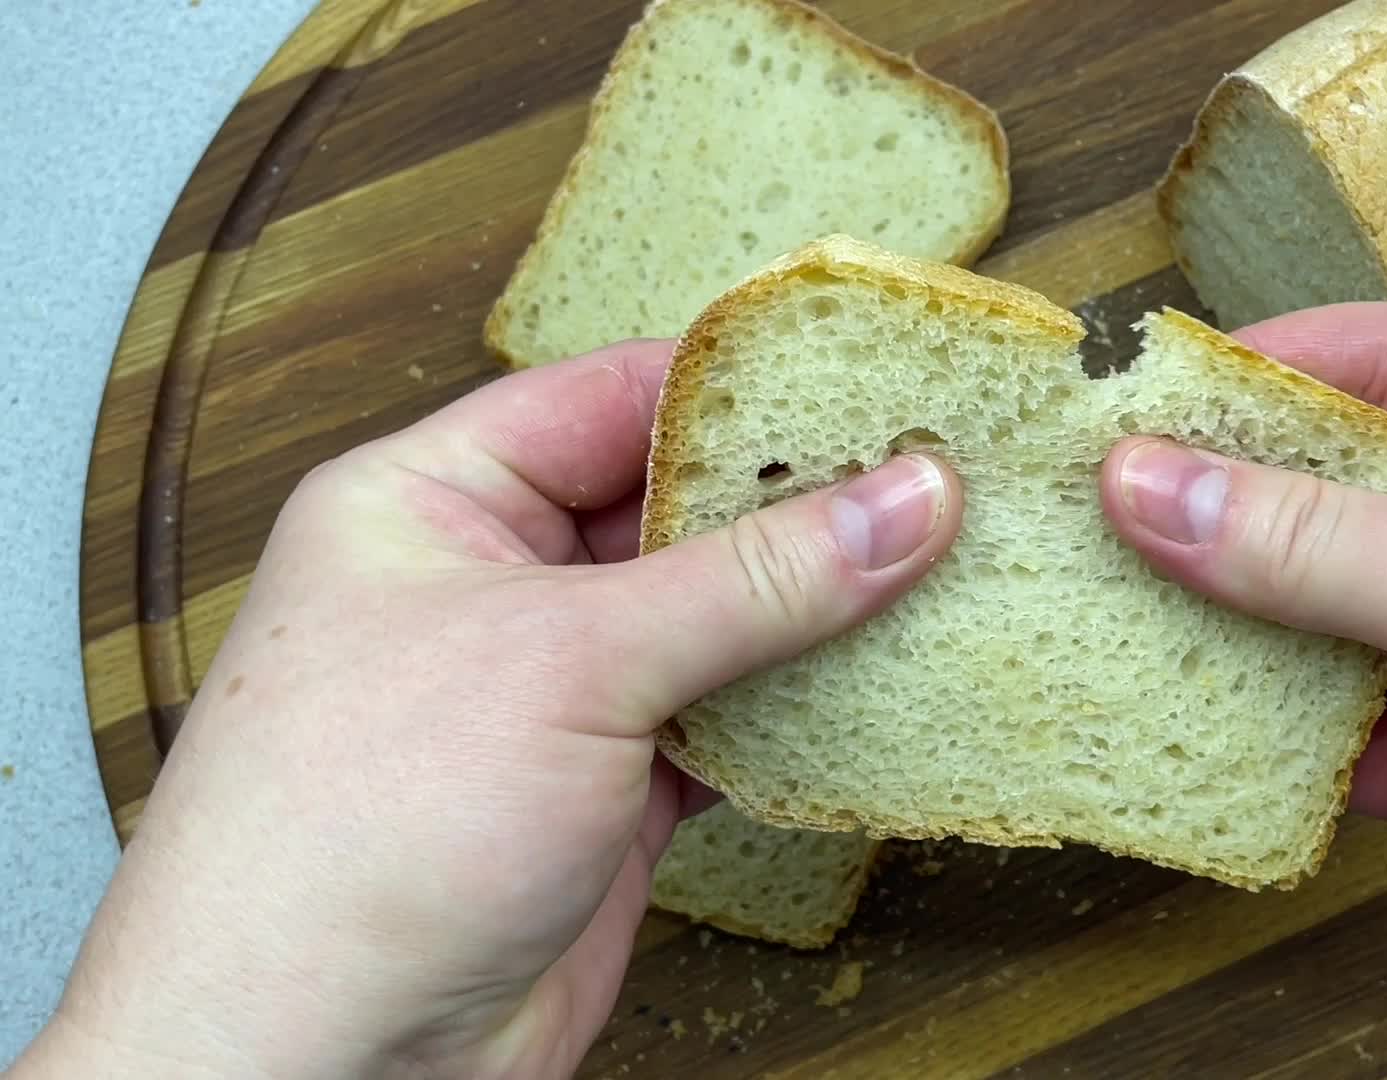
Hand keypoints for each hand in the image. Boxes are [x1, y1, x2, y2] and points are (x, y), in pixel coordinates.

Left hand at [14, 341, 959, 1078]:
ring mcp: (552, 698)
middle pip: (673, 510)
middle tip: (935, 475)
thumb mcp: (571, 661)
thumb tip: (906, 498)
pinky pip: (726, 725)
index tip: (869, 373)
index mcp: (431, 503)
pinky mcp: (606, 796)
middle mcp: (490, 588)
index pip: (607, 396)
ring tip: (938, 570)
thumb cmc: (363, 832)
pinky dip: (797, 715)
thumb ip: (753, 580)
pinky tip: (878, 691)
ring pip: (712, 623)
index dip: (739, 384)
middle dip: (797, 504)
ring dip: (812, 614)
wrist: (320, 1066)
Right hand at [1100, 303, 1386, 1078]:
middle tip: (1110, 488)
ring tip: (1115, 588)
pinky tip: (1188, 704)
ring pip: (1327, 609)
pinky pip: (1327, 723)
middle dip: (1237, 491)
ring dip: (1233, 609)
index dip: (1289, 364)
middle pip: (1355, 487)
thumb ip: (1321, 542)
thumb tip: (1157, 483)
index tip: (1165, 380)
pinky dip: (1258, 720)